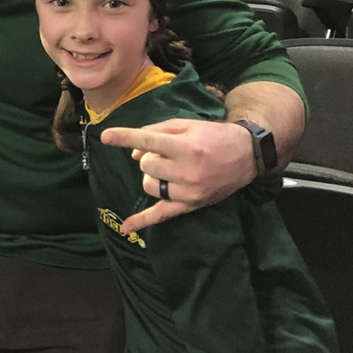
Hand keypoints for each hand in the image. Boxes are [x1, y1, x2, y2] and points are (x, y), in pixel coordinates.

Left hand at [100, 118, 255, 233]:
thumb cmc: (213, 136)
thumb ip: (156, 132)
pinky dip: (142, 221)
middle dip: (149, 157)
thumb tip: (133, 152)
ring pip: (149, 186)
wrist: (247, 154)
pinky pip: (162, 215)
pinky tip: (126, 227)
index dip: (124, 138)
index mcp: (186, 147)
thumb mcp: (186, 125)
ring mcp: (189, 191)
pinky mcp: (191, 205)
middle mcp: (188, 171)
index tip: (105, 136)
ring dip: (152, 176)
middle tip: (166, 153)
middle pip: (146, 166)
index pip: (148, 142)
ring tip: (169, 169)